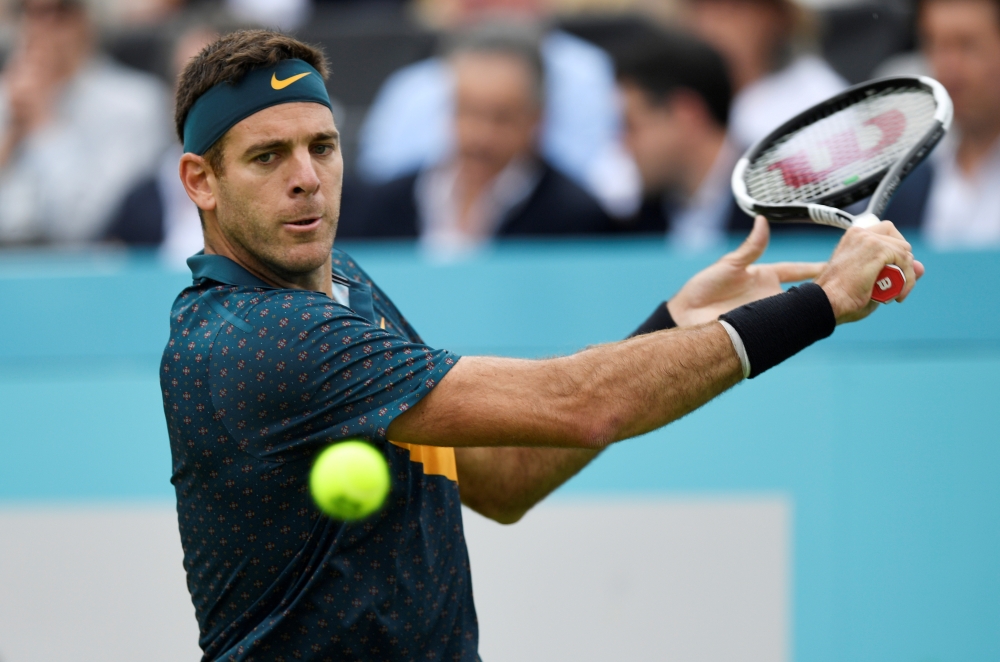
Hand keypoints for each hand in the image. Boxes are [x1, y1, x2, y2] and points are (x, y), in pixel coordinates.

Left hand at [668, 215, 824, 325]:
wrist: (686, 317)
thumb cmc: (702, 289)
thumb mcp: (730, 264)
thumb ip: (751, 247)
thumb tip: (762, 221)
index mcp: (763, 276)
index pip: (796, 270)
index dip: (814, 267)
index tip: (836, 262)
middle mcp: (769, 294)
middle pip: (803, 291)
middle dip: (823, 288)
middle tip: (848, 284)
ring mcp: (767, 312)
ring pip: (798, 310)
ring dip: (815, 307)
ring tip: (839, 303)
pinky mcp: (762, 327)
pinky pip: (785, 325)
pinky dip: (798, 323)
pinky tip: (813, 321)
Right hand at [815, 220, 923, 323]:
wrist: (826, 303)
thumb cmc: (841, 298)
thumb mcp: (873, 283)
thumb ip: (897, 272)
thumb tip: (921, 267)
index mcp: (854, 238)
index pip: (887, 234)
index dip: (895, 253)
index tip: (893, 274)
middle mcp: (860, 234)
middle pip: (899, 240)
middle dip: (904, 263)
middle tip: (898, 285)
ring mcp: (869, 239)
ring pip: (905, 250)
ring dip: (907, 274)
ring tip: (896, 293)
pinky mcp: (877, 249)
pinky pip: (905, 260)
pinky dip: (907, 279)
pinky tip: (898, 294)